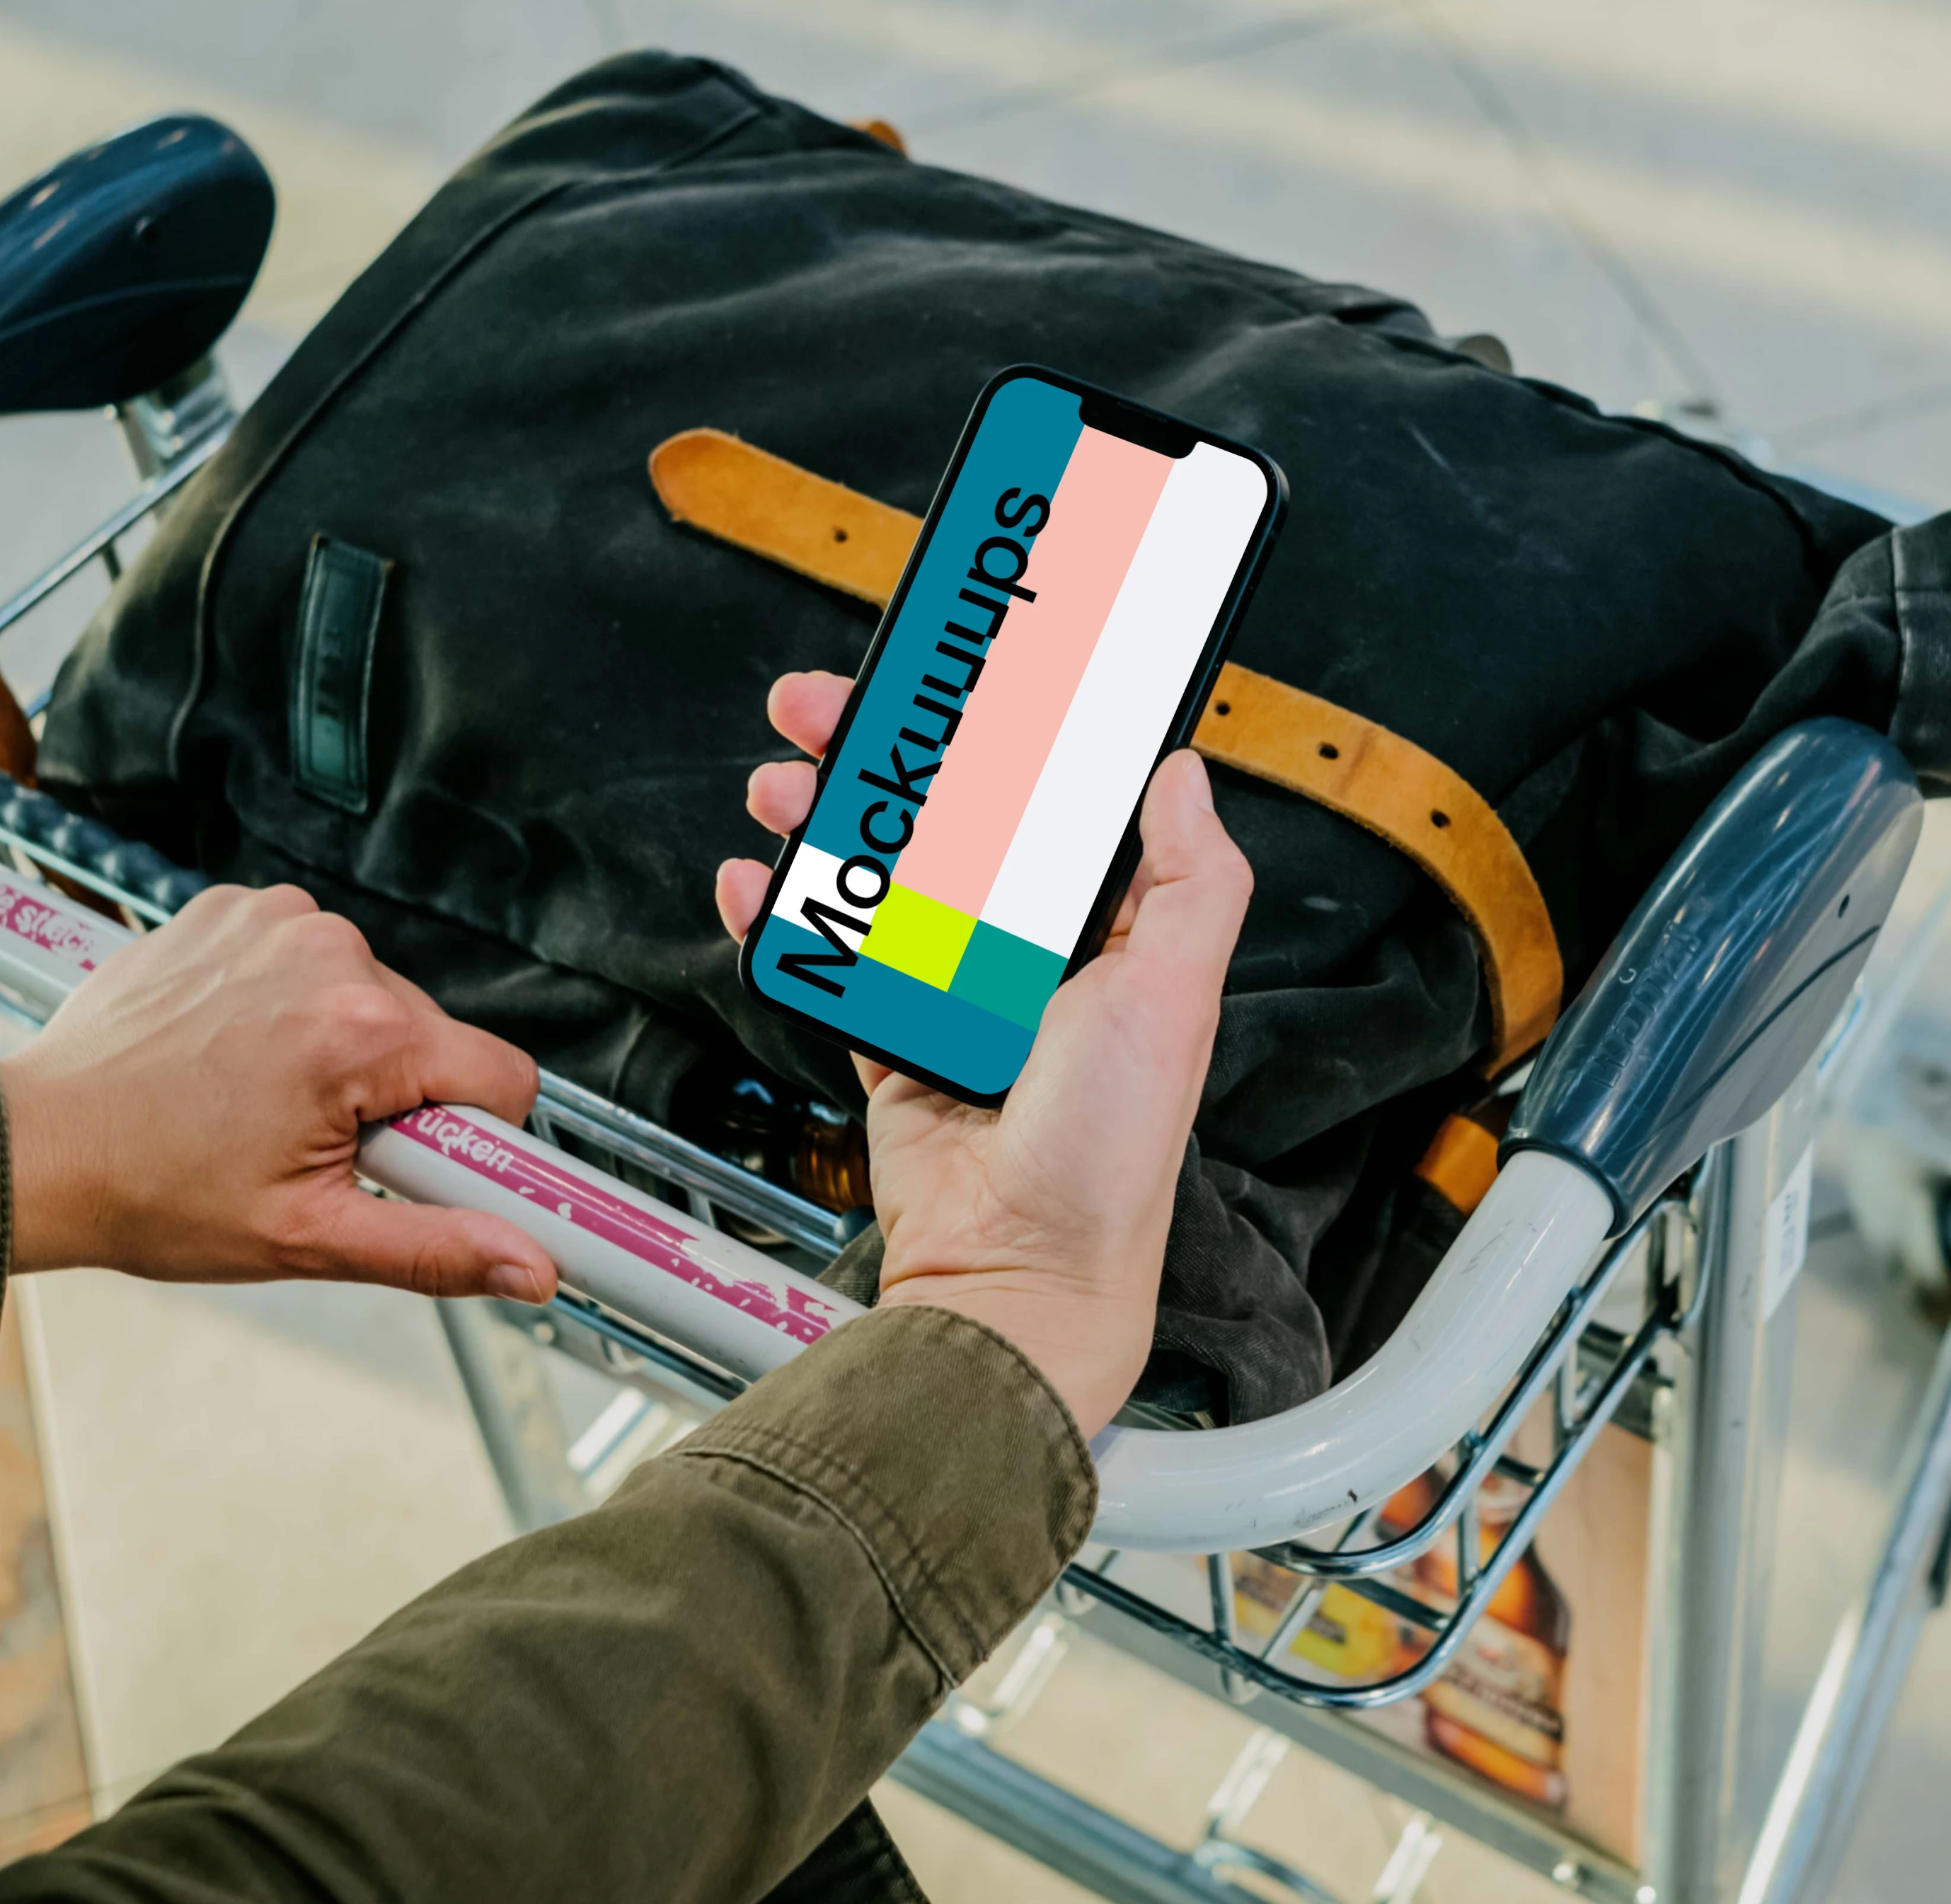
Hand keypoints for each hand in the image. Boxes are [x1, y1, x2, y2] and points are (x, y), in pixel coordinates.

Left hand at [0, 885, 558, 1301]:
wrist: (35, 1147)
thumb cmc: (153, 1193)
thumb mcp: (308, 1238)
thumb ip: (437, 1248)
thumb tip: (531, 1265)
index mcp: (362, 1030)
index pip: (502, 1078)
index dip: (473, 1141)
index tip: (413, 1170)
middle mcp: (329, 953)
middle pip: (432, 1037)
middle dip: (392, 1097)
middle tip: (307, 1146)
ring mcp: (275, 922)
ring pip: (370, 997)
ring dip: (338, 1049)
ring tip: (259, 1099)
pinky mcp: (232, 909)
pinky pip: (306, 960)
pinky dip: (284, 1004)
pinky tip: (232, 1052)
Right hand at [717, 671, 1249, 1429]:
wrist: (1018, 1273)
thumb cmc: (1107, 1155)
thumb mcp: (1173, 996)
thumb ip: (1192, 880)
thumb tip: (1184, 771)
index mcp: (1106, 931)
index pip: (1049, 801)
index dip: (1002, 732)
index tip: (959, 677)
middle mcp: (1028, 954)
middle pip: (944, 821)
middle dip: (883, 757)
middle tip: (831, 710)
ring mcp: (951, 993)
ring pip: (876, 877)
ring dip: (823, 821)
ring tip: (786, 785)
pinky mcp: (889, 1039)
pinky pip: (828, 960)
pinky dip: (785, 917)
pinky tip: (758, 883)